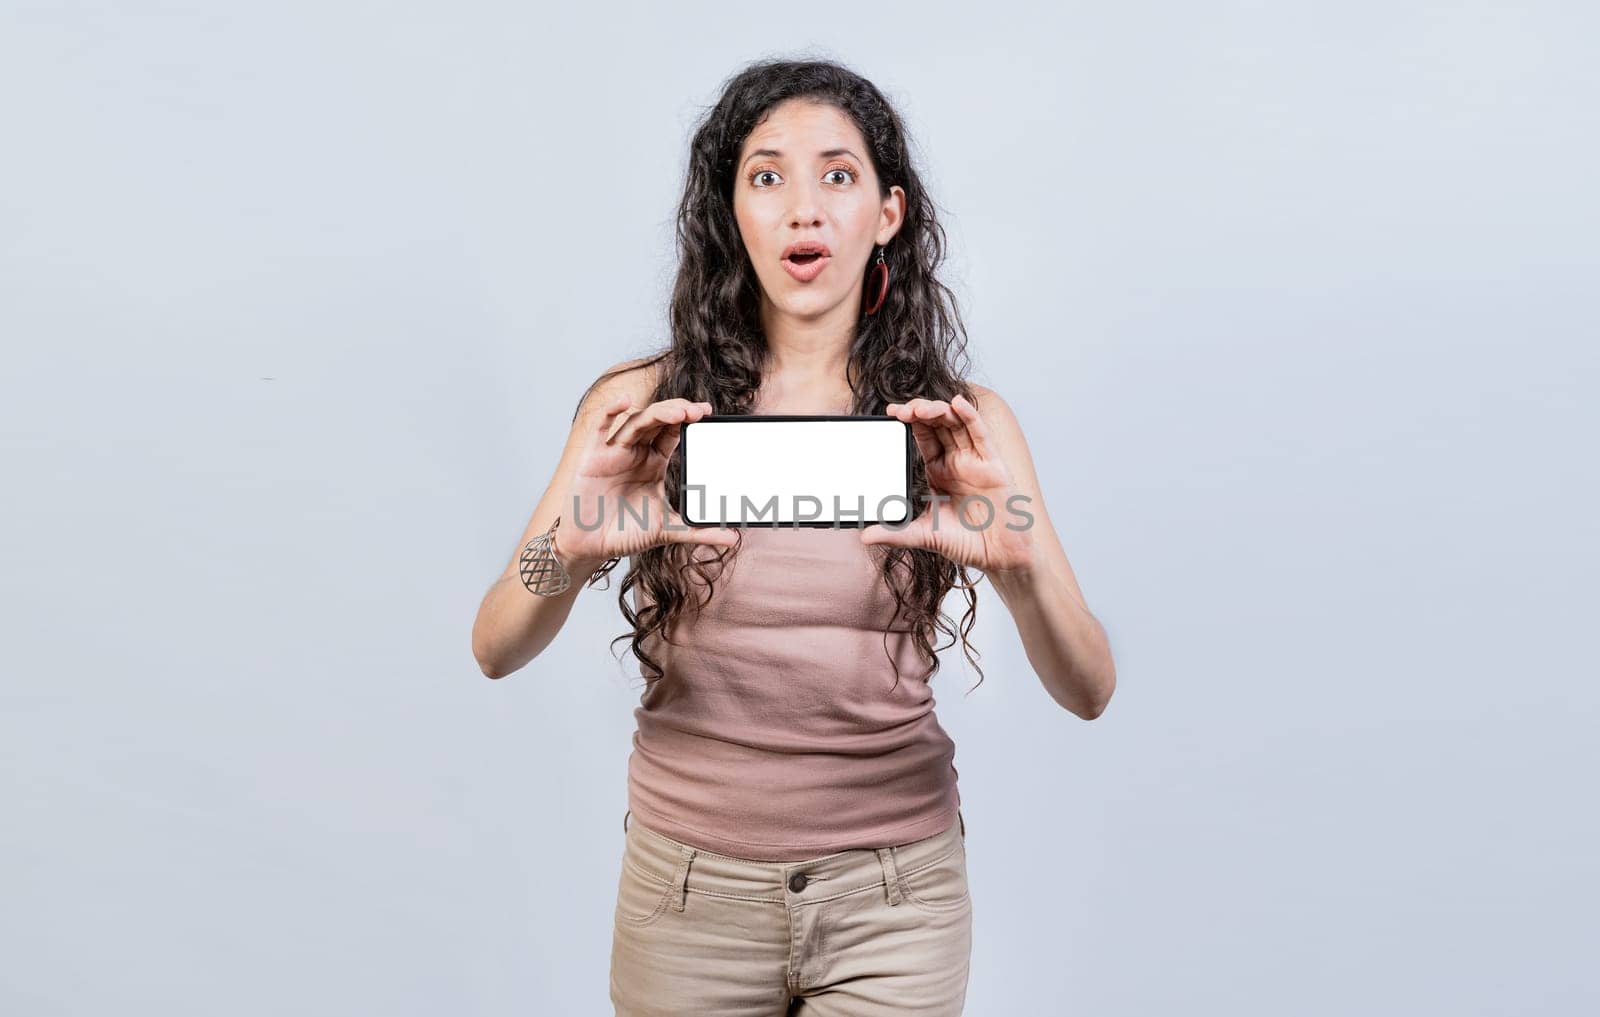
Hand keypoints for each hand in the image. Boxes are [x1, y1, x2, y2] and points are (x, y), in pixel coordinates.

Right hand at [553, 395, 738, 563]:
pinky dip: (611, 411)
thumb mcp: (667, 530)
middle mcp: (636, 452)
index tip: (709, 413)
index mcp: (654, 462)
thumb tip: (732, 538)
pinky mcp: (593, 455)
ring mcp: (614, 452)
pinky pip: (601, 427)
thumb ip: (698, 531)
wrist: (591, 546)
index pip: (674, 432)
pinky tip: (624, 401)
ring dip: (657, 413)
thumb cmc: (624, 533)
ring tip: (679, 412)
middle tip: (699, 411)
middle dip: (678, 412)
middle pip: (658, 421)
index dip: (689, 420)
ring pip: (636, 422)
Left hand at [861, 393, 1034, 574]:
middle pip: (938, 424)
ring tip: (920, 408)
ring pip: (957, 424)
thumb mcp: (924, 535)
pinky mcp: (994, 465)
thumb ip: (896, 533)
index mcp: (939, 471)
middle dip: (920, 412)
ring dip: (939, 411)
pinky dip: (971, 417)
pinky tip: (958, 404)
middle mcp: (957, 461)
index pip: (923, 436)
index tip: (890, 413)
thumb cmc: (967, 543)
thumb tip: (864, 537)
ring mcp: (976, 461)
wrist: (999, 558)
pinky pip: (981, 435)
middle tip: (901, 411)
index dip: (909, 421)